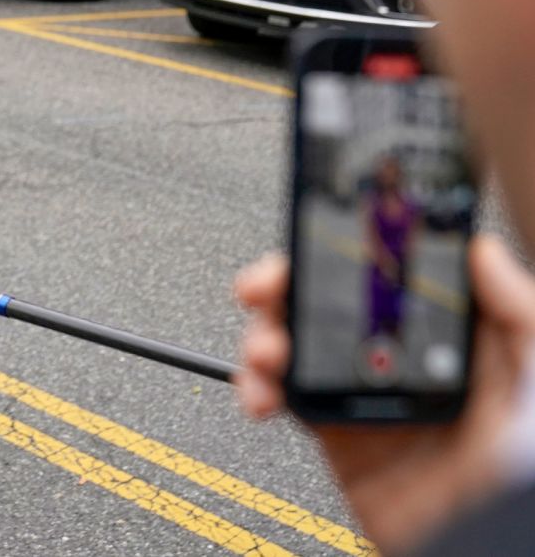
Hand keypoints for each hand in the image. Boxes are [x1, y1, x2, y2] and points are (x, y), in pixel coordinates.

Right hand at [235, 236, 534, 553]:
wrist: (487, 539)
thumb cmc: (522, 464)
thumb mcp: (533, 373)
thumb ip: (514, 311)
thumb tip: (481, 250)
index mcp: (443, 335)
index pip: (381, 276)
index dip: (339, 252)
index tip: (311, 239)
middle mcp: (396, 357)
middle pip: (323, 302)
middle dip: (282, 288)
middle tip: (264, 289)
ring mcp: (361, 392)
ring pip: (293, 344)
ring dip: (263, 338)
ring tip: (264, 353)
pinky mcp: (335, 432)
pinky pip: (284, 398)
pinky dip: (258, 389)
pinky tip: (262, 393)